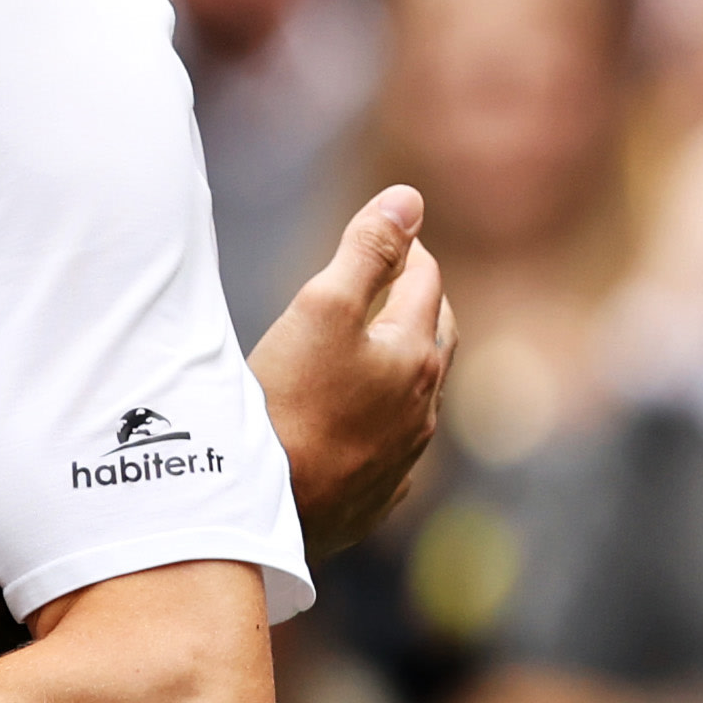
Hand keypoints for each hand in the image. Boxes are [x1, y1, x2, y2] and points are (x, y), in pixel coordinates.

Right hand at [251, 185, 453, 561]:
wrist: (265, 504)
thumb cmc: (288, 398)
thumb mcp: (321, 305)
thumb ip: (367, 250)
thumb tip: (410, 198)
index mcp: (414, 355)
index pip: (425, 281)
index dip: (408, 249)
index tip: (392, 232)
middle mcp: (422, 407)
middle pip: (437, 338)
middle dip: (423, 302)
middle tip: (400, 281)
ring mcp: (402, 457)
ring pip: (419, 397)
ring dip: (407, 363)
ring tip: (381, 347)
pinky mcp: (376, 496)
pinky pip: (395, 448)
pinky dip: (387, 420)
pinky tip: (366, 423)